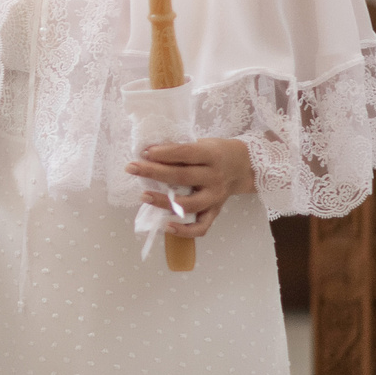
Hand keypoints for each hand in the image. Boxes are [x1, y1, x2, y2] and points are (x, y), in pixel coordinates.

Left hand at [126, 137, 254, 238]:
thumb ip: (180, 149)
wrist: (244, 166)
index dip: (164, 153)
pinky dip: (184, 230)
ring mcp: (215, 197)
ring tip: (144, 195)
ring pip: (189, 204)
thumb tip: (148, 152)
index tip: (144, 153)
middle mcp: (214, 177)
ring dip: (164, 202)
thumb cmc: (215, 153)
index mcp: (211, 155)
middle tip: (132, 169)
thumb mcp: (202, 143)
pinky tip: (166, 226)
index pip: (185, 153)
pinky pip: (201, 226)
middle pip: (182, 177)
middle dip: (154, 172)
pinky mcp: (215, 211)